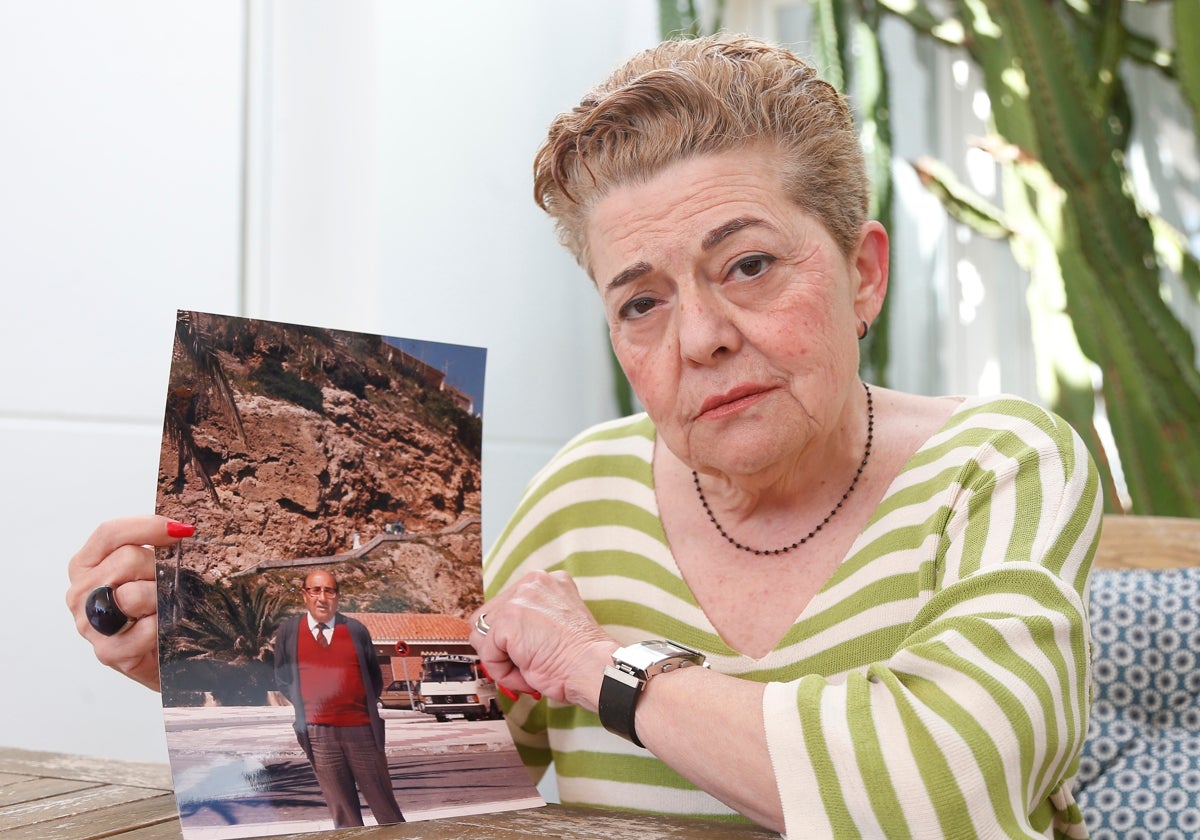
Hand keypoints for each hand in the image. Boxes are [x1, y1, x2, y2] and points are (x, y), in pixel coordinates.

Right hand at [66, 515, 192, 690]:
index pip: (109, 533)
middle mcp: (81, 593)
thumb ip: (154, 546)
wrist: (166, 656)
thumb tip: (180, 528)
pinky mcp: (107, 652)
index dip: (148, 526)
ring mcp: (89, 624)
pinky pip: (146, 629)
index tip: (182, 530)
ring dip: (164, 599)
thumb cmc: (158, 606)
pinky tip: (166, 630)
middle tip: (175, 583)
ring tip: (169, 607)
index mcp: (86, 565)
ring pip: (134, 594)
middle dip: (162, 568)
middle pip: (128, 559)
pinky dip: (164, 627)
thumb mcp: (150, 569)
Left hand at [470, 570, 615, 709]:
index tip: (531, 650)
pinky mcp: (508, 621)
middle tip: (529, 661)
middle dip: (503, 646)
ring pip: (483, 635)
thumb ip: (532, 618)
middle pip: (488, 618)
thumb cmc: (581, 657)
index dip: (512, 636)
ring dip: (502, 659)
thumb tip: (503, 635)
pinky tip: (529, 670)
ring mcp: (518, 599)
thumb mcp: (556, 623)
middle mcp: (532, 583)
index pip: (506, 605)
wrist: (592, 668)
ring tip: (530, 666)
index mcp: (546, 581)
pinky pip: (488, 653)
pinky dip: (503, 671)